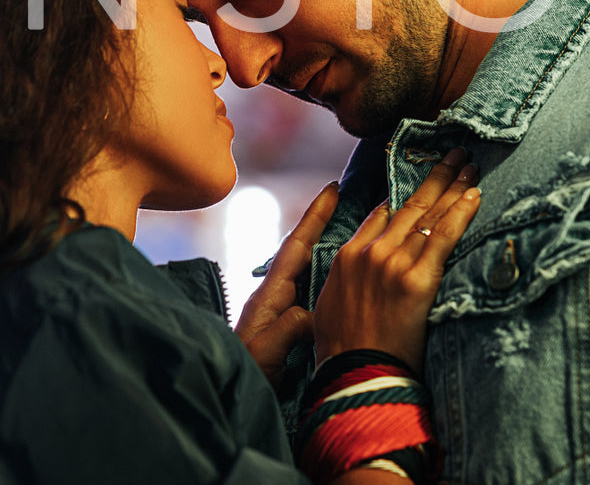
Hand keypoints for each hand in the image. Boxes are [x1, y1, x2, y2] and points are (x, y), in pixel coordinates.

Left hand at [236, 182, 337, 386]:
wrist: (230, 399)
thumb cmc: (244, 375)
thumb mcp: (265, 351)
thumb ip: (288, 327)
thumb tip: (313, 310)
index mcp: (269, 297)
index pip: (295, 247)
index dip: (314, 218)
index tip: (331, 190)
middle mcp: (276, 299)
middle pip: (304, 253)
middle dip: (325, 227)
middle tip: (351, 204)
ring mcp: (282, 313)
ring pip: (312, 273)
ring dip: (332, 253)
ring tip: (359, 236)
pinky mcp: (289, 330)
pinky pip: (316, 296)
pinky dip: (332, 281)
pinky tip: (349, 282)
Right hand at [313, 148, 479, 372]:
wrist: (354, 376)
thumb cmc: (343, 351)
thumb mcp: (332, 305)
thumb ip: (347, 278)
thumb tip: (360, 265)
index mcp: (347, 255)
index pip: (382, 214)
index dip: (406, 195)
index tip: (423, 182)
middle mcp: (369, 252)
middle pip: (408, 205)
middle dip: (434, 177)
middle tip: (454, 154)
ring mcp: (392, 263)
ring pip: (428, 215)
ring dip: (453, 186)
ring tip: (470, 166)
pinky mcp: (416, 279)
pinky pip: (443, 236)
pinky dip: (460, 212)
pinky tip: (474, 194)